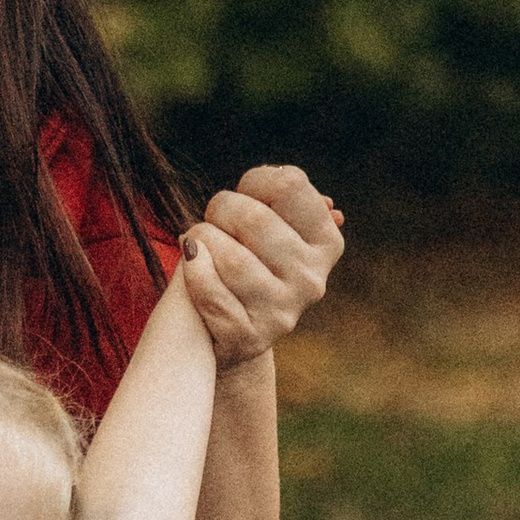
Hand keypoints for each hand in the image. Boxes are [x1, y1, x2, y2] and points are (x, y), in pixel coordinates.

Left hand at [175, 164, 344, 370]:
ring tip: (200, 244)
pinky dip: (193, 269)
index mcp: (325, 243)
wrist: (219, 331)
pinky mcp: (249, 338)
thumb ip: (287, 206)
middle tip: (214, 221)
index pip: (289, 185)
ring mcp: (282, 311)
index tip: (243, 194)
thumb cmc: (243, 262)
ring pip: (231, 256)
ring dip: (202, 240)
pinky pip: (210, 290)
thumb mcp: (270, 230)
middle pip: (254, 218)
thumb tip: (327, 205)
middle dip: (220, 210)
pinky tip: (192, 261)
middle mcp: (311, 279)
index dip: (255, 181)